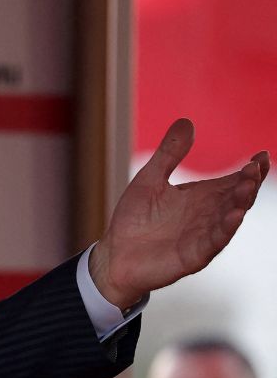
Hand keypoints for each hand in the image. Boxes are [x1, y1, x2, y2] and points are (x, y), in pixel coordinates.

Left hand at [90, 118, 268, 308]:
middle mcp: (207, 216)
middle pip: (236, 198)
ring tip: (247, 187)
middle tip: (254, 169)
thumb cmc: (134, 219)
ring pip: (229, 220)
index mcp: (202, 198)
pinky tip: (233, 217)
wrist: (114, 255)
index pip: (233, 181)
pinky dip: (223, 230)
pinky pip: (212, 244)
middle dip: (248, 184)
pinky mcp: (192, 256)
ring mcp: (202, 237)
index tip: (261, 156)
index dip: (250, 170)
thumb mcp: (150, 179)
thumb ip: (169, 154)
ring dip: (240, 204)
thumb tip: (186, 121)